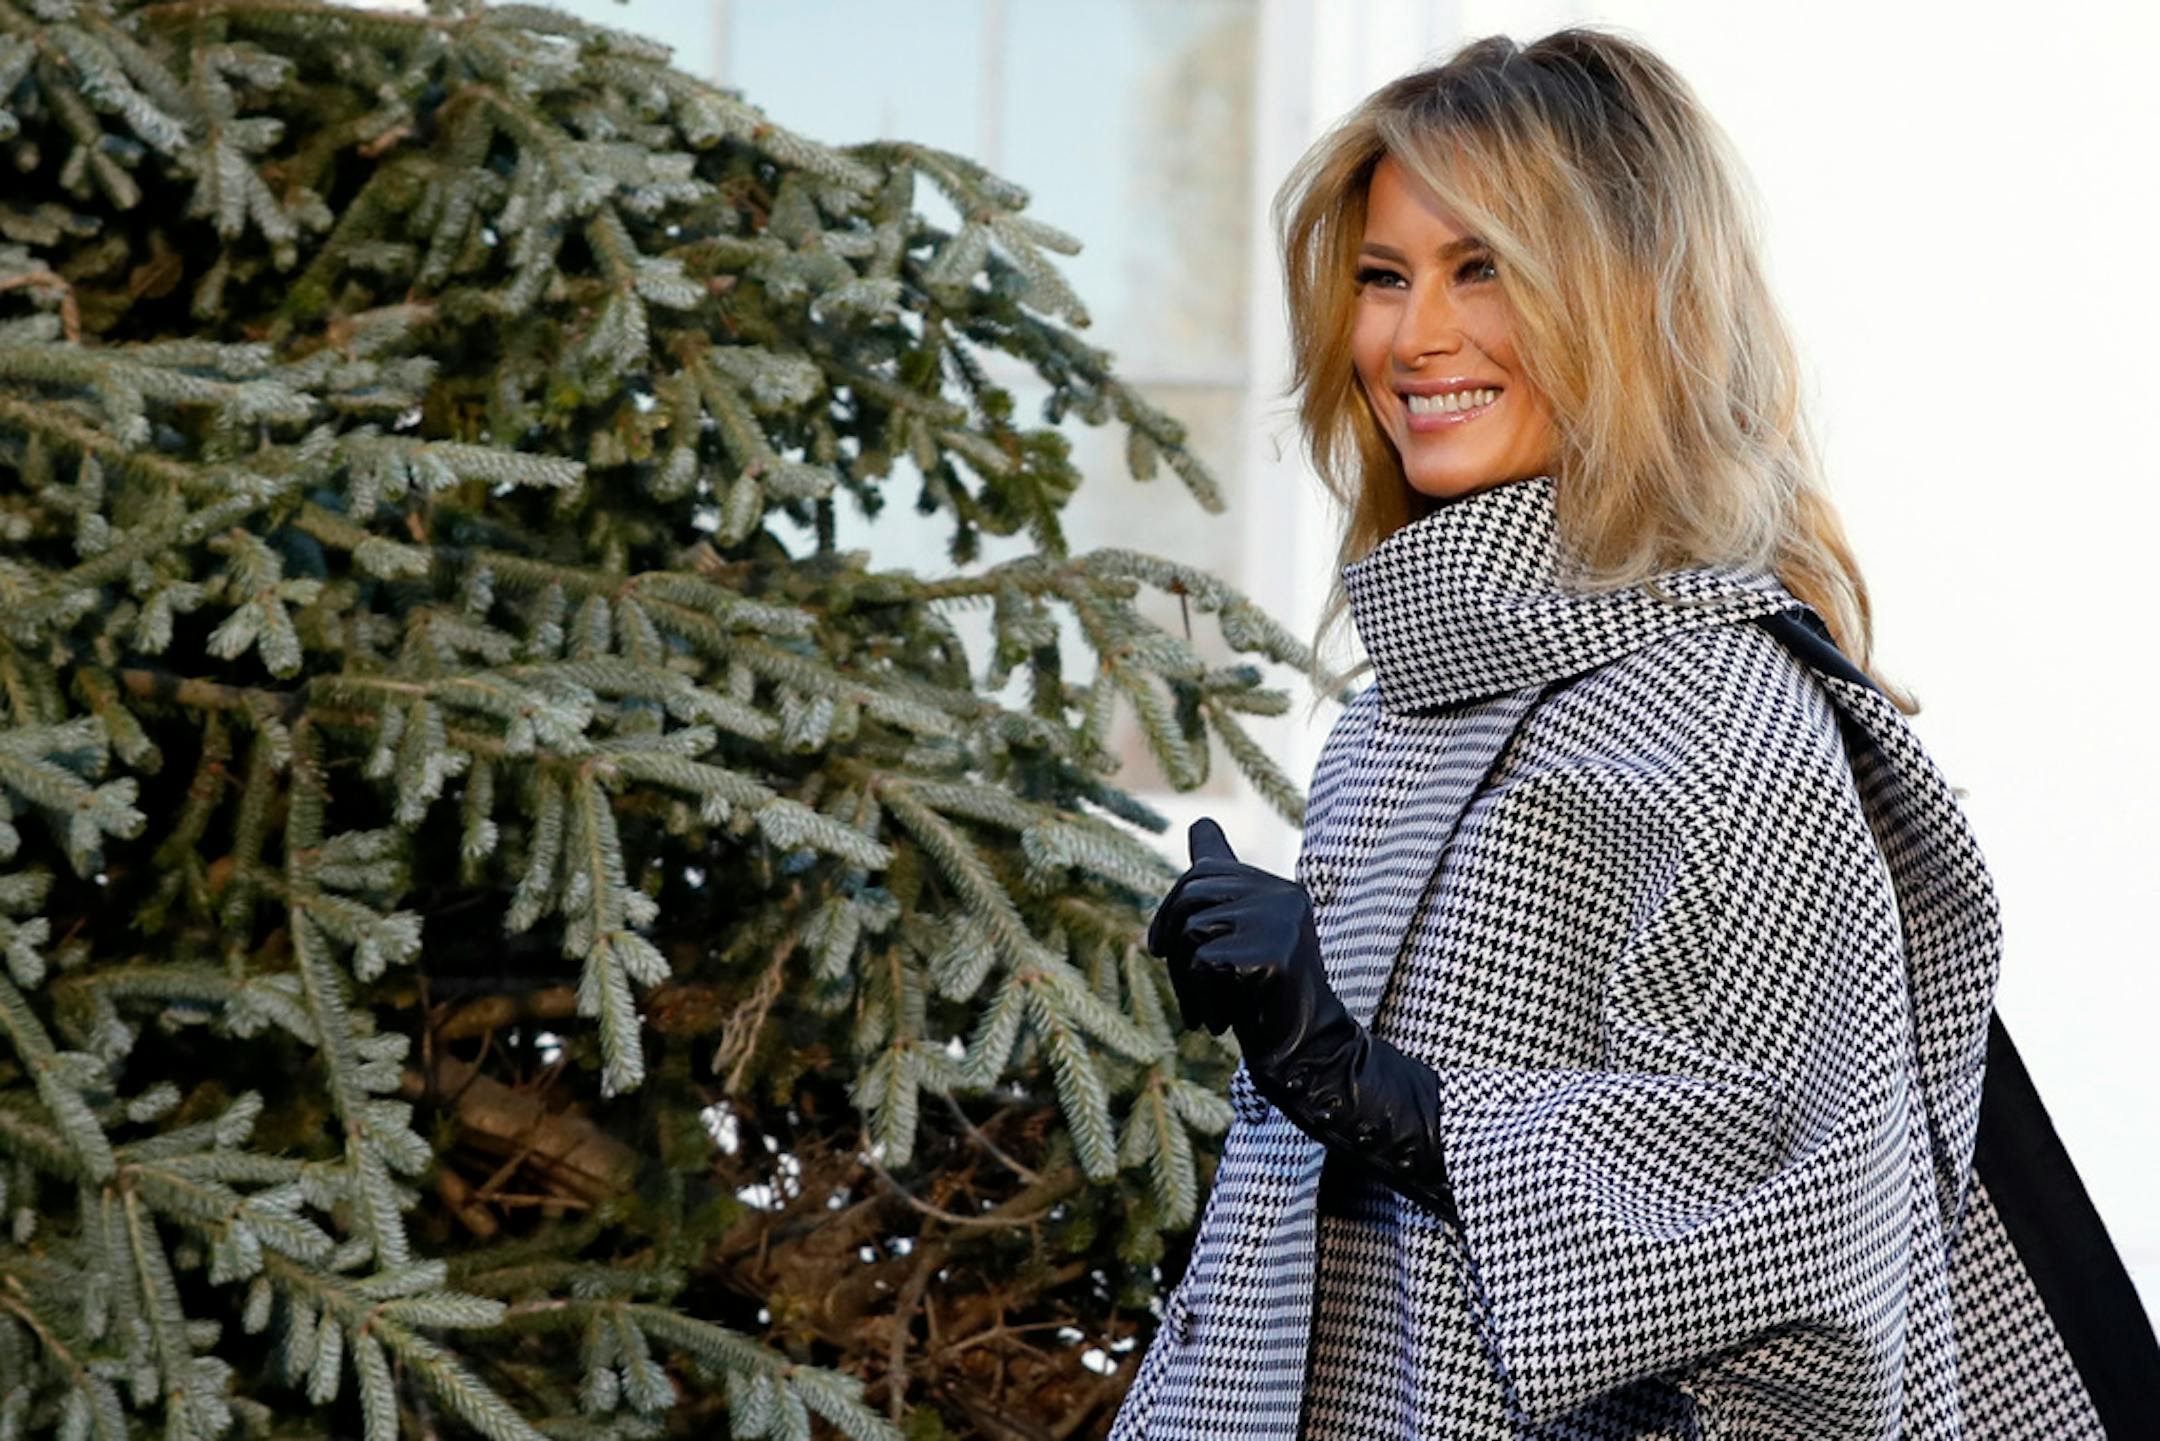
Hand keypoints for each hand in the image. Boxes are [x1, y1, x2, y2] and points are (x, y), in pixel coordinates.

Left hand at [1144, 818, 1459, 1224]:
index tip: (1159, 947)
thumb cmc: (1263, 1000)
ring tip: (1207, 1012)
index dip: (1170, 907)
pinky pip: (1204, 964)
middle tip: (1183, 988)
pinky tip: (1221, 1024)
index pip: (1203, 871)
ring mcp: (1281, 922)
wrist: (1304, 1055)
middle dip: (1170, 944)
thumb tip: (1200, 821)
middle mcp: (1283, 894)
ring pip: (1193, 931)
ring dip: (1185, 983)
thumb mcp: (1237, 935)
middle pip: (1190, 895)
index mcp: (1276, 888)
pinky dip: (1201, 1000)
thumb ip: (1220, 886)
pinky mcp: (1274, 954)